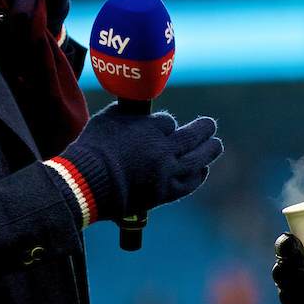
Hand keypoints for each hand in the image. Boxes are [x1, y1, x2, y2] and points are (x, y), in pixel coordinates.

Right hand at [52, 108, 221, 222]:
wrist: (86, 183)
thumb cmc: (92, 150)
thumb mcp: (107, 120)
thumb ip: (128, 115)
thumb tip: (136, 111)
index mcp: (150, 128)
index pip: (168, 122)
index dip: (167, 125)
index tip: (165, 127)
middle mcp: (164, 148)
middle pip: (192, 136)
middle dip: (204, 129)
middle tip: (210, 125)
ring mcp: (167, 171)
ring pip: (197, 159)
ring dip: (210, 150)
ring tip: (217, 145)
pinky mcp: (165, 192)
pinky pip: (190, 183)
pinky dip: (198, 175)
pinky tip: (202, 170)